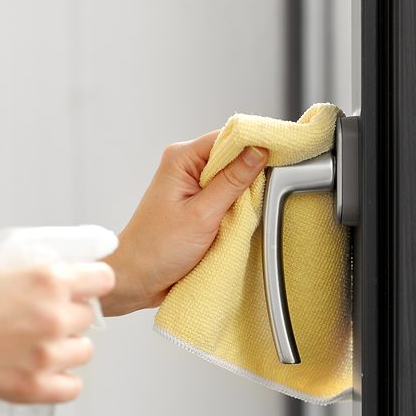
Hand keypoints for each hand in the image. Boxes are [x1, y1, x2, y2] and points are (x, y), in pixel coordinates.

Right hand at [0, 259, 114, 402]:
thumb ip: (21, 268)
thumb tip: (40, 269)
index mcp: (46, 280)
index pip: (102, 279)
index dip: (90, 282)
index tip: (81, 287)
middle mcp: (53, 317)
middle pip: (87, 317)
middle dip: (68, 314)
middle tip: (39, 317)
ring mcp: (45, 355)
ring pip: (82, 351)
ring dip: (65, 347)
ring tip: (35, 344)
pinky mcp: (31, 388)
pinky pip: (71, 387)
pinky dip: (60, 380)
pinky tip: (40, 370)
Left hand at [102, 131, 268, 313]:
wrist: (136, 278)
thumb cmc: (156, 248)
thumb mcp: (202, 215)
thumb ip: (232, 182)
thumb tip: (257, 153)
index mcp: (181, 158)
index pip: (227, 137)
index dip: (255, 144)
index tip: (279, 155)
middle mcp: (185, 167)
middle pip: (232, 157)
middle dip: (250, 174)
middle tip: (261, 194)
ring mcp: (191, 186)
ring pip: (231, 179)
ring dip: (243, 195)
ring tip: (244, 213)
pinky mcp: (197, 205)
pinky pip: (226, 198)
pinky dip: (236, 208)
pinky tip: (238, 221)